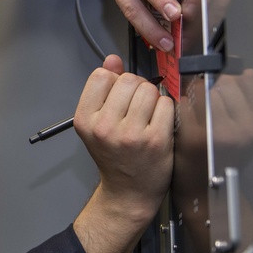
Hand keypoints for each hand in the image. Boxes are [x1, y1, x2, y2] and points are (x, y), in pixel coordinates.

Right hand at [73, 54, 173, 217]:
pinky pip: (166, 104)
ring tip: (146, 117)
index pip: (101, 76)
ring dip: (152, 98)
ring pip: (149, 89)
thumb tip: (112, 60)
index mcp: (85, 120)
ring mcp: (131, 134)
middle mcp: (104, 127)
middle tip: (135, 108)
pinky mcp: (155, 140)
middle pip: (128, 79)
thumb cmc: (114, 156)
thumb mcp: (97, 121)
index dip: (114, 81)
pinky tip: (158, 124)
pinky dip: (165, 110)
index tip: (118, 96)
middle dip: (136, 88)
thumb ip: (102, 88)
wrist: (128, 192)